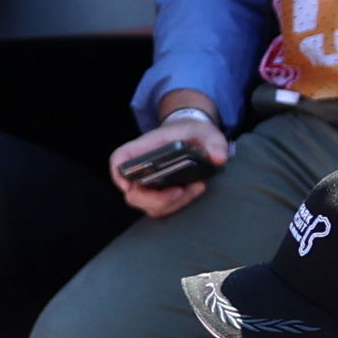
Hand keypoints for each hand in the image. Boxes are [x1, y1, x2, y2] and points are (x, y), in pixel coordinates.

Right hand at [113, 103, 228, 217]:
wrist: (194, 135)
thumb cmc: (192, 131)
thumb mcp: (205, 131)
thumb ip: (213, 141)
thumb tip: (219, 158)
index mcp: (145, 148)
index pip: (120, 159)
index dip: (119, 174)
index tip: (129, 185)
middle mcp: (143, 168)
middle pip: (133, 193)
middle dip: (156, 200)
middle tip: (180, 191)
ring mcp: (151, 182)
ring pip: (149, 205)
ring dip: (172, 203)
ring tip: (194, 189)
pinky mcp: (161, 192)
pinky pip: (163, 206)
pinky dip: (179, 203)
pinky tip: (196, 190)